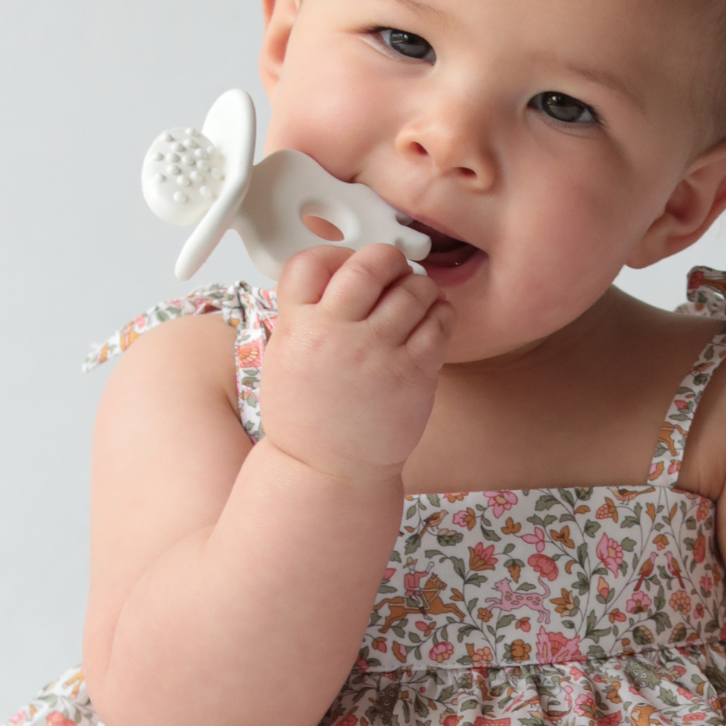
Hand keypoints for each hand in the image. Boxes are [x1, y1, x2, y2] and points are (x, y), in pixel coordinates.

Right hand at [259, 245, 451, 484]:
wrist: (329, 470)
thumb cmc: (309, 417)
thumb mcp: (285, 356)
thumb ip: (305, 312)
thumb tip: (337, 268)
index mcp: (297, 327)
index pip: (311, 261)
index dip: (335, 255)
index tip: (348, 264)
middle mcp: (335, 335)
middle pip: (369, 264)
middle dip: (387, 259)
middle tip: (393, 270)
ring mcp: (376, 353)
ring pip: (412, 290)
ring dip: (419, 287)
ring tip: (415, 299)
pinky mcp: (413, 373)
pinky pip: (439, 323)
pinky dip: (440, 313)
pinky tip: (432, 320)